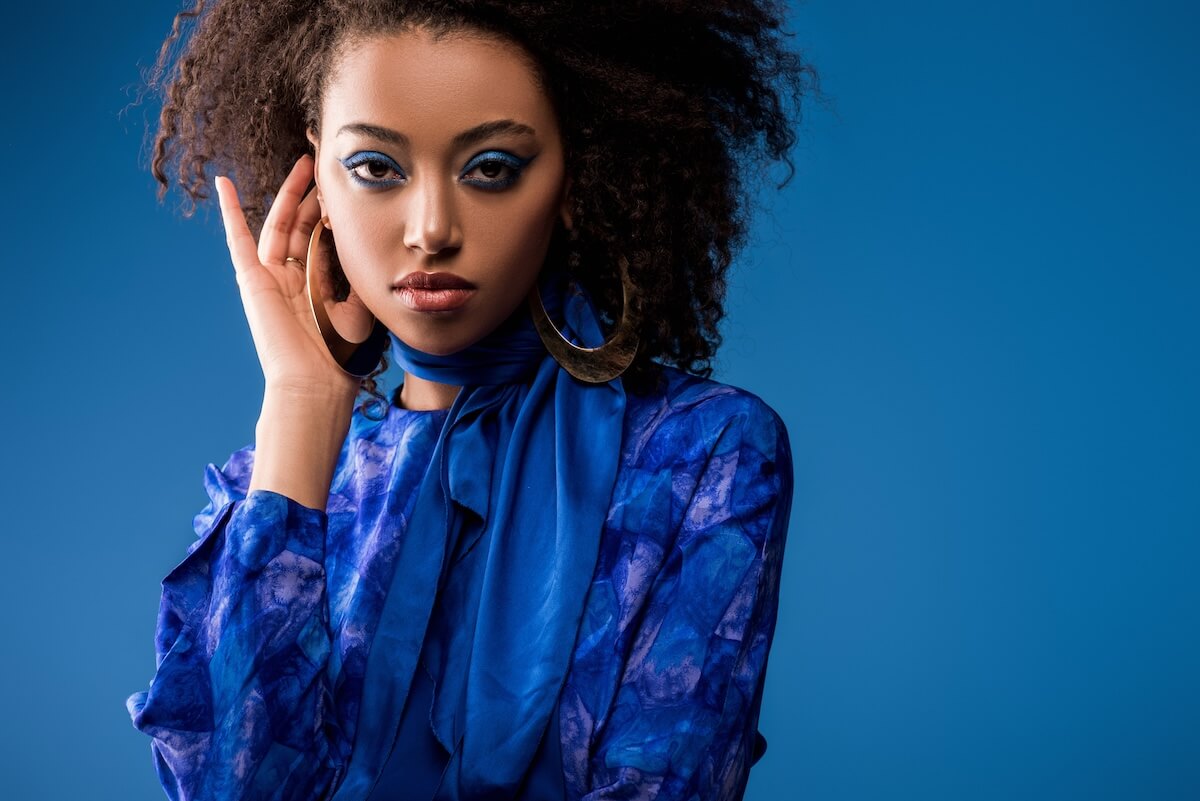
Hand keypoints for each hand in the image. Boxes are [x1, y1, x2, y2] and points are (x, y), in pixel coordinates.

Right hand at [214, 155, 374, 400]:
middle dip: (315, 193)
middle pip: (303, 223)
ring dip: (291, 193)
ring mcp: (270, 276)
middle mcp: (292, 276)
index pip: (324, 235)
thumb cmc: (341, 354)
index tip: (347, 184)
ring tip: (304, 162)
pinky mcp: (252, 280)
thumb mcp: (359, 306)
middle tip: (327, 163)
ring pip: (280, 224)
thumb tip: (367, 241)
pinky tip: (223, 183)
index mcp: (316, 283)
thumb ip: (357, 274)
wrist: (315, 383)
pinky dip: (229, 211)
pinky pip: (238, 239)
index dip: (334, 209)